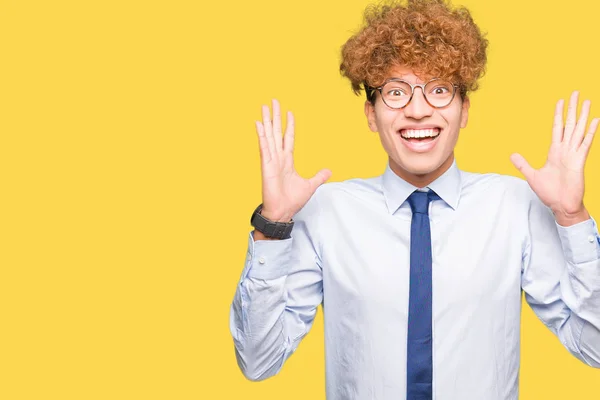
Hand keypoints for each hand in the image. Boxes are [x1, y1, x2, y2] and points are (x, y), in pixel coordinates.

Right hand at [255, 99, 330, 222]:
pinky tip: (258, 123)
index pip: (288, 138)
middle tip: (273, 101)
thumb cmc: (292, 200)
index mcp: (287, 161)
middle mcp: (278, 157)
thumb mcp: (310, 185)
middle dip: (275, 116)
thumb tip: (329, 170)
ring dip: (267, 121)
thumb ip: (319, 176)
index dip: (289, 125)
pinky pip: (264, 147)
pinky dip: (261, 135)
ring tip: (264, 106)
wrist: (282, 211)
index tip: (289, 112)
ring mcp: (271, 160)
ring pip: (269, 135)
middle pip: (276, 132)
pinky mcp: (266, 165)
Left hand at [510, 91, 598, 225]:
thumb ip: (523, 164)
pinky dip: (590, 132)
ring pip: (579, 130)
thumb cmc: (550, 192)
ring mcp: (574, 154)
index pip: (557, 128)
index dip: (558, 115)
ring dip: (583, 115)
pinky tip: (594, 120)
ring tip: (587, 101)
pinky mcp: (580, 161)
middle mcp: (565, 150)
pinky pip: (585, 143)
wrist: (561, 205)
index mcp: (555, 152)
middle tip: (576, 93)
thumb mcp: (532, 175)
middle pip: (569, 124)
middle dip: (572, 108)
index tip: (561, 102)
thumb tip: (512, 154)